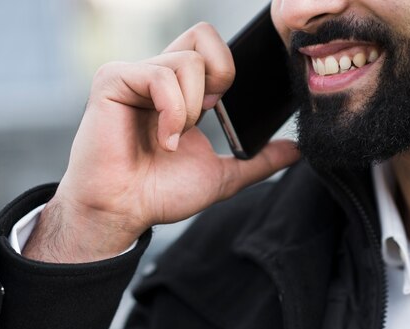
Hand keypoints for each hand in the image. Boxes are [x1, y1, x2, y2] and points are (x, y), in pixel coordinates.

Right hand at [23, 23, 299, 262]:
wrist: (126, 210)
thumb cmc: (161, 192)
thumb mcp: (222, 174)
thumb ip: (259, 161)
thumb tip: (296, 151)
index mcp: (180, 90)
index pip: (212, 46)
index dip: (226, 69)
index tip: (216, 110)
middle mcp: (159, 76)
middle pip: (203, 36)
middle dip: (218, 77)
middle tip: (204, 115)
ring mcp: (134, 75)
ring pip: (187, 62)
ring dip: (190, 110)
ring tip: (172, 140)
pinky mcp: (114, 80)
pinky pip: (159, 76)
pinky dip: (171, 113)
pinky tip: (163, 139)